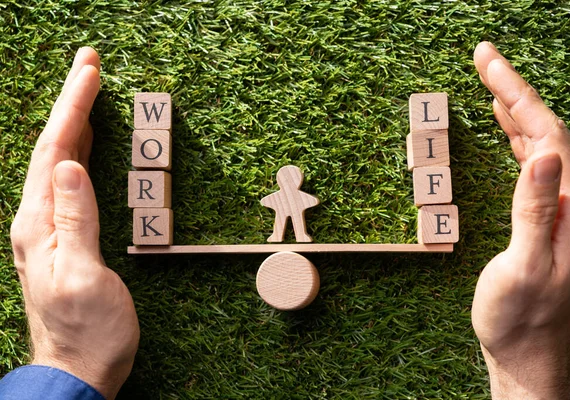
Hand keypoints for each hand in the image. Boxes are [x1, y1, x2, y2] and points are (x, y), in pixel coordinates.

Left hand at [10, 47, 139, 399]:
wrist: (79, 368)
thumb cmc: (89, 330)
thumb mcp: (83, 274)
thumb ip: (76, 220)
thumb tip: (70, 168)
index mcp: (40, 225)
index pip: (56, 151)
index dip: (73, 107)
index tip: (89, 72)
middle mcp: (38, 221)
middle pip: (53, 147)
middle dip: (70, 103)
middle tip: (88, 66)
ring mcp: (48, 229)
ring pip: (58, 161)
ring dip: (72, 123)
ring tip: (85, 93)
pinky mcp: (63, 238)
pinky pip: (67, 182)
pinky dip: (77, 152)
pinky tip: (83, 146)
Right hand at [471, 42, 569, 398]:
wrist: (530, 354)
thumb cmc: (520, 317)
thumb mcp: (523, 266)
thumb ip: (536, 209)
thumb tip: (542, 154)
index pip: (548, 133)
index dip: (516, 92)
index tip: (487, 61)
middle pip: (548, 130)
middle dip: (514, 89)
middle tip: (484, 56)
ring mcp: (568, 210)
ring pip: (544, 144)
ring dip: (517, 110)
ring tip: (492, 81)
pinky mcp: (553, 219)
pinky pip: (539, 166)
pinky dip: (521, 139)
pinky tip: (510, 129)